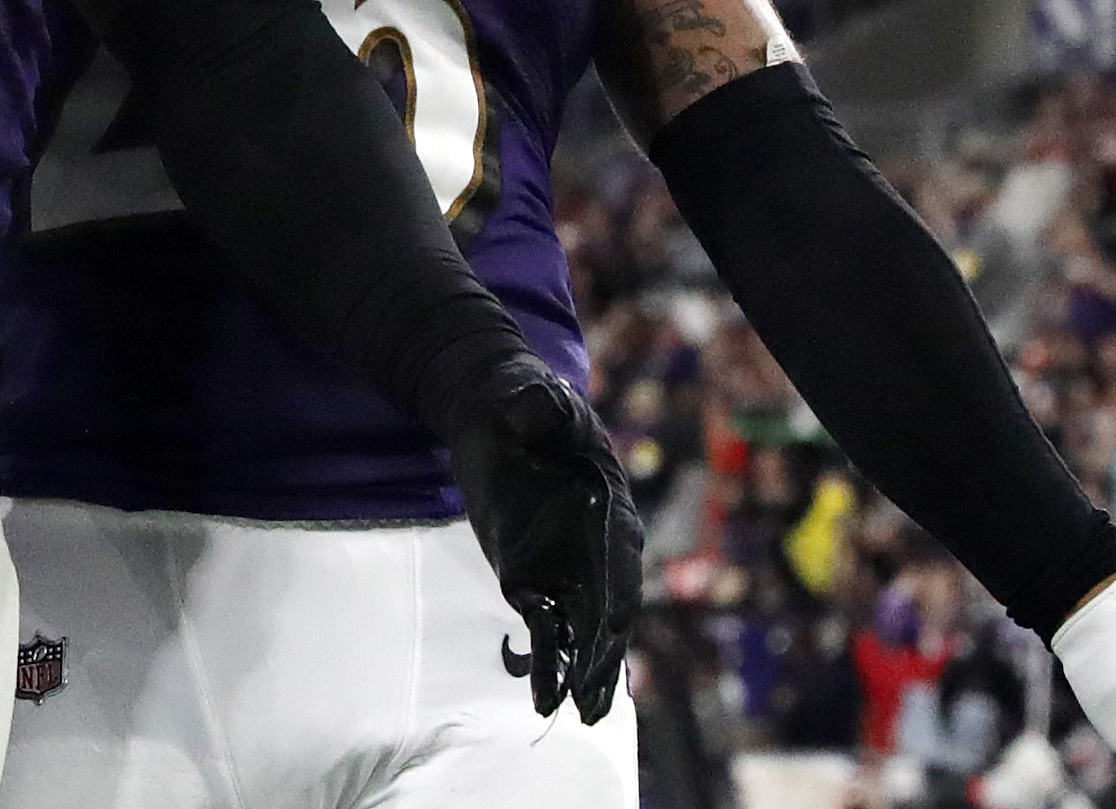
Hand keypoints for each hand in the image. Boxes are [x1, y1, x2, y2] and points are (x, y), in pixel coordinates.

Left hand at [439, 343, 640, 722]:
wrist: (495, 416)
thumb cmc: (524, 403)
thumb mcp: (533, 399)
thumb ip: (540, 408)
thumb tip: (536, 409)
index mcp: (610, 507)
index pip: (620, 558)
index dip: (616, 593)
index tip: (610, 630)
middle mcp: (597, 549)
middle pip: (607, 610)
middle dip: (603, 655)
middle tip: (596, 699)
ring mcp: (567, 571)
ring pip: (581, 633)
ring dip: (582, 674)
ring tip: (582, 716)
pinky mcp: (531, 583)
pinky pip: (544, 631)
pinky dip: (546, 664)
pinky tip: (544, 700)